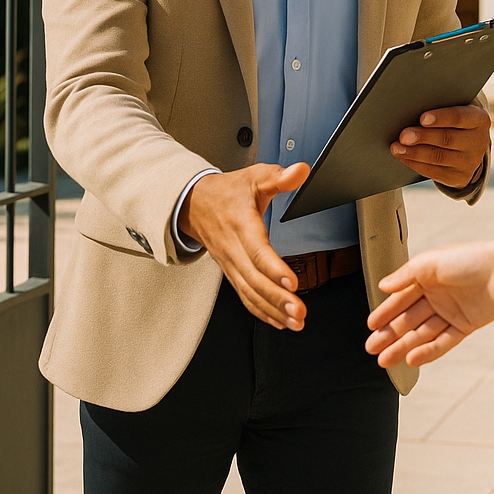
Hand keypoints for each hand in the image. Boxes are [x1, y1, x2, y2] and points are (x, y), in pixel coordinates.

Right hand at [181, 163, 309, 331]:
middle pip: (254, 279)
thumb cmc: (227, 192)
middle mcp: (233, 248)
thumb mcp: (253, 177)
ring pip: (250, 292)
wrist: (193, 204)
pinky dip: (261, 311)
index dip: (273, 269)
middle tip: (298, 311)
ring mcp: (230, 264)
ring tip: (295, 322)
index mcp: (240, 224)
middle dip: (277, 299)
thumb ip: (278, 176)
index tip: (292, 283)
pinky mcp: (231, 273)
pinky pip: (245, 296)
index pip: (256, 250)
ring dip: (272, 310)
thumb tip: (300, 171)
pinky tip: (279, 321)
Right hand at [365, 240, 493, 366]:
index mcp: (426, 278)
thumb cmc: (468, 259)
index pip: (400, 299)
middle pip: (408, 319)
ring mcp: (450, 312)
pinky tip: (411, 359)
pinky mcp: (465, 326)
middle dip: (389, 334)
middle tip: (371, 348)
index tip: (370, 326)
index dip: (385, 312)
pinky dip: (428, 351)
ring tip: (385, 360)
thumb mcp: (430, 262)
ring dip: (403, 346)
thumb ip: (405, 276)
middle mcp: (437, 296)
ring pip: (422, 333)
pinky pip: (443, 342)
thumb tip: (382, 286)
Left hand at [390, 104, 490, 187]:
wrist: (470, 144)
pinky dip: (415, 163)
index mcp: (479, 119)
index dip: (441, 117)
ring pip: (438, 157)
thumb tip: (413, 103)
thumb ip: (442, 103)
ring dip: (414, 152)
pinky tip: (402, 156)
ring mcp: (470, 162)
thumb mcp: (457, 106)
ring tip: (396, 147)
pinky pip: (434, 172)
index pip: (460, 117)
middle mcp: (479, 141)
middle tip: (403, 135)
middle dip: (423, 137)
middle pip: (447, 139)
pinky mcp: (460, 177)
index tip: (422, 118)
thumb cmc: (455, 118)